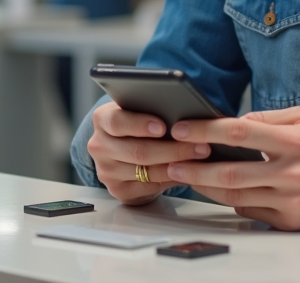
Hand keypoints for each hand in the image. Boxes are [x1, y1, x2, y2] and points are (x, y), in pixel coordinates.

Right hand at [87, 101, 211, 205]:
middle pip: (137, 150)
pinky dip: (171, 178)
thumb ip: (152, 108)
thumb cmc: (138, 124)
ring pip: (146, 170)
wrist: (124, 150)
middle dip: (173, 148)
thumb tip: (184, 111)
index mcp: (102, 120)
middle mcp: (99, 146)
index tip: (163, 126)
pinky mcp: (117, 190)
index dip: (140, 124)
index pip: (117, 121)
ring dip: (177, 165)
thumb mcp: (139, 111)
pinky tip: (188, 171)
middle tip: (200, 145)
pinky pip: (149, 186)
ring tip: (200, 158)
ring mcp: (106, 171)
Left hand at [165, 107, 299, 230]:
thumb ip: (269, 120)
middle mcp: (292, 173)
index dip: (205, 131)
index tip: (181, 128)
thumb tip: (233, 122)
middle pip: (230, 174)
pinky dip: (236, 202)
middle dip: (195, 169)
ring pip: (237, 197)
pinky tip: (224, 193)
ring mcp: (292, 201)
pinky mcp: (293, 222)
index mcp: (294, 141)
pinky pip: (253, 213)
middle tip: (172, 163)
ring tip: (187, 178)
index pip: (238, 134)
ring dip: (207, 189)